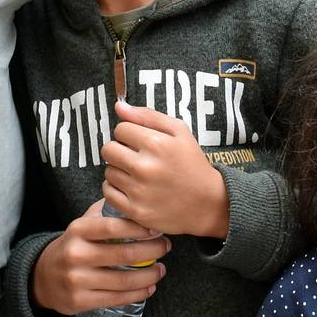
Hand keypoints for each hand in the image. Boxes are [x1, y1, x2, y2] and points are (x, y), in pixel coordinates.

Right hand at [31, 200, 168, 316]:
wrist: (43, 278)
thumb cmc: (72, 247)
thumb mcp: (81, 226)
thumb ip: (104, 212)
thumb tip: (131, 197)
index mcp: (77, 230)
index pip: (113, 227)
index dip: (138, 228)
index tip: (156, 229)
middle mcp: (75, 254)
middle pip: (124, 254)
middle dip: (152, 251)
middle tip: (165, 247)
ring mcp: (77, 280)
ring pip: (123, 280)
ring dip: (149, 275)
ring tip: (161, 270)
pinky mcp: (80, 301)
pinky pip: (116, 298)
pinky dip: (138, 294)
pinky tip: (149, 288)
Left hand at [102, 100, 229, 239]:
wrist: (208, 202)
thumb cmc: (191, 163)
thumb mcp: (179, 132)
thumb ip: (148, 116)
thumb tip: (118, 106)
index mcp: (156, 144)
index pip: (120, 129)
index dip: (129, 133)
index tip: (140, 142)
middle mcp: (145, 168)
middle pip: (108, 150)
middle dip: (119, 150)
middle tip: (134, 157)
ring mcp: (139, 191)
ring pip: (108, 171)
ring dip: (119, 170)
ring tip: (138, 174)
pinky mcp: (136, 210)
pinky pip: (108, 193)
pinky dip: (116, 189)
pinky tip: (132, 188)